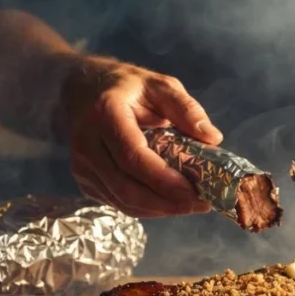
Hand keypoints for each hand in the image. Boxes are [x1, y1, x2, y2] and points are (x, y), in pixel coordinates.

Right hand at [64, 56, 222, 216]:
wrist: (81, 90)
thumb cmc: (126, 87)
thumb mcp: (159, 85)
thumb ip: (186, 108)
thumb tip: (213, 137)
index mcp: (106, 114)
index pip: (133, 157)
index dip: (164, 180)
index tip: (196, 192)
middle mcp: (87, 143)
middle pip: (126, 187)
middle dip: (167, 203)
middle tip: (201, 205)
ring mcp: (81, 166)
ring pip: (122, 201)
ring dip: (160, 210)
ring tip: (192, 205)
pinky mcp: (84, 181)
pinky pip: (117, 203)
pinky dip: (146, 208)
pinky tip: (169, 202)